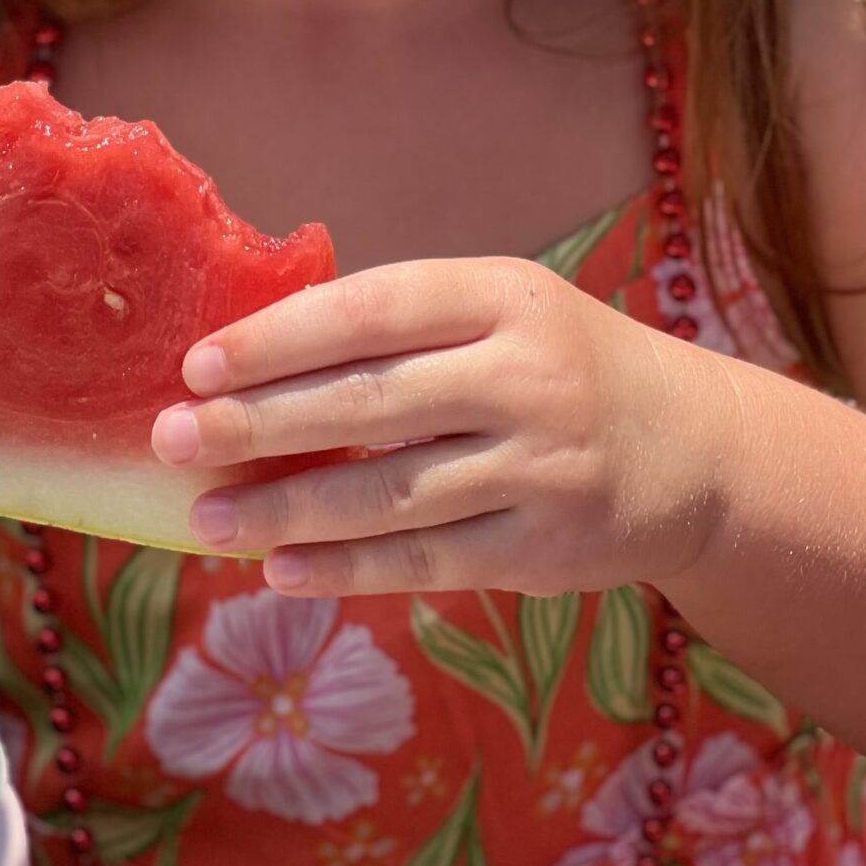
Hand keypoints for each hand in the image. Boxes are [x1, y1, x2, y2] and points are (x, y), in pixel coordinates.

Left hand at [150, 257, 735, 598]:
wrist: (694, 451)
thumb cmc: (557, 363)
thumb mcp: (500, 311)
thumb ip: (401, 327)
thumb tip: (252, 355)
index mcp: (502, 297)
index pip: (372, 312)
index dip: (279, 338)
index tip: (198, 365)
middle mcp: (526, 377)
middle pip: (369, 403)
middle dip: (258, 423)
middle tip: (171, 438)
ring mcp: (540, 467)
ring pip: (388, 495)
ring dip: (285, 509)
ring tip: (206, 517)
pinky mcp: (544, 548)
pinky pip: (425, 561)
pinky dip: (346, 568)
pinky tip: (279, 568)